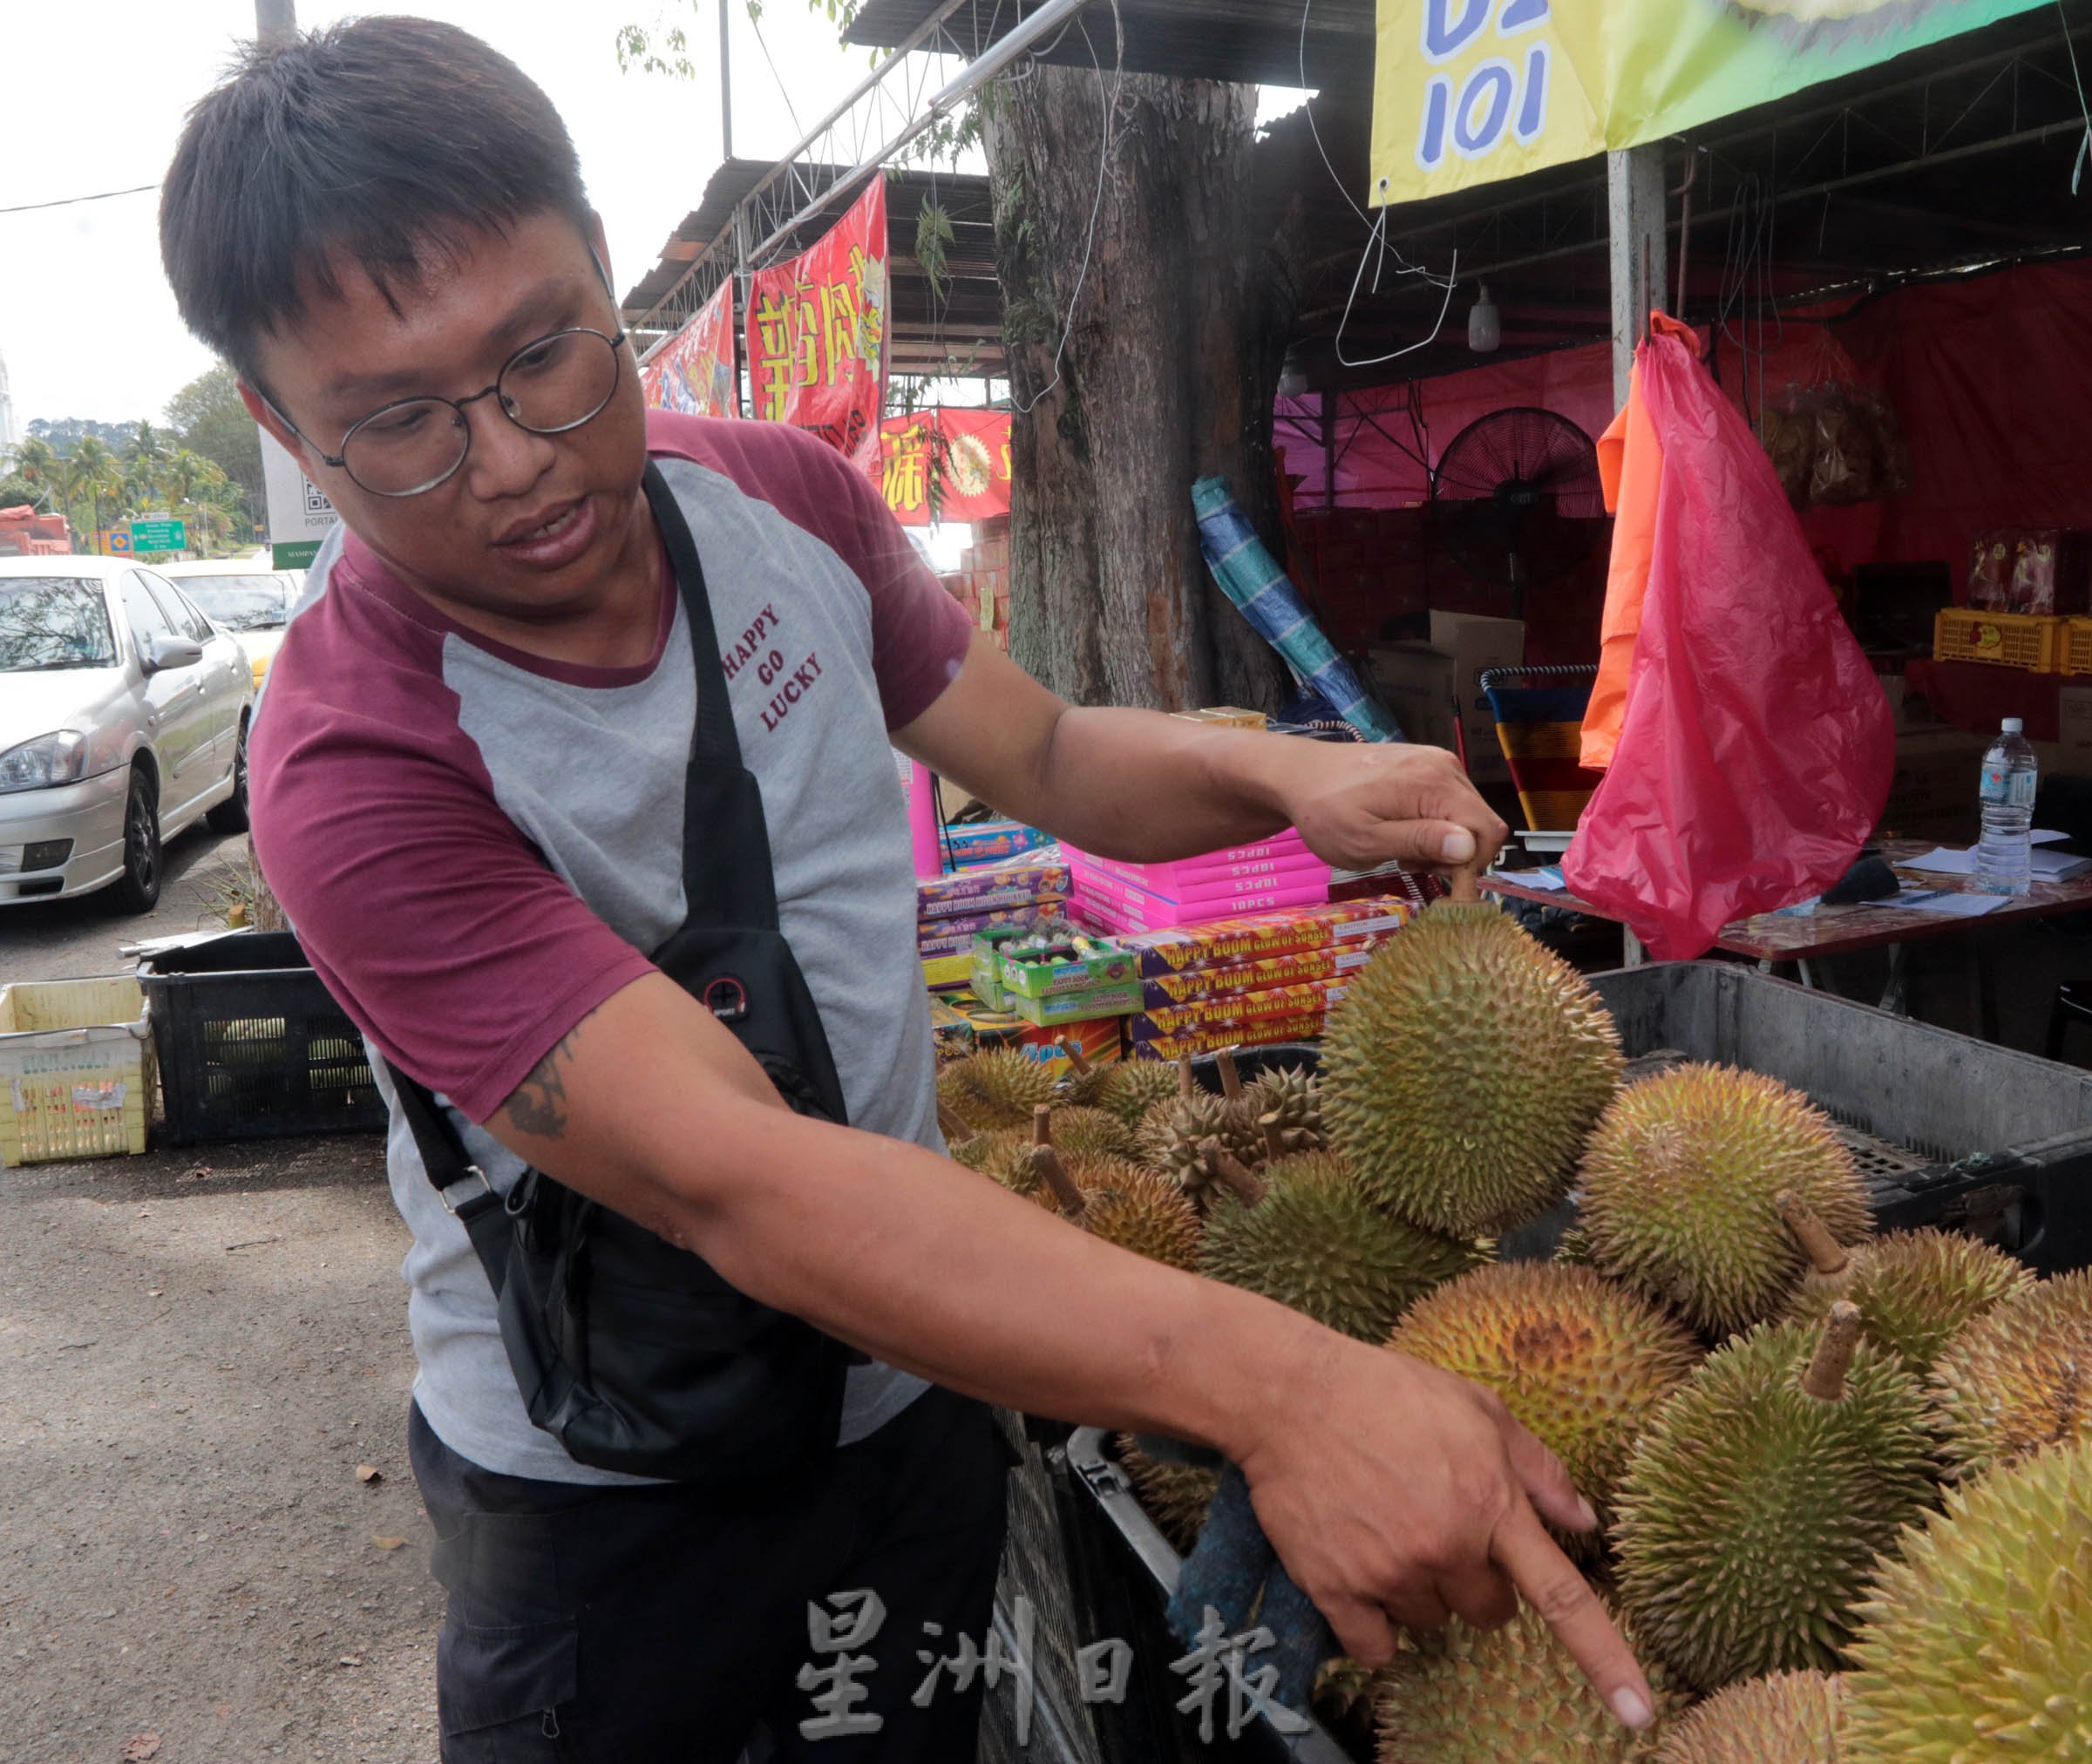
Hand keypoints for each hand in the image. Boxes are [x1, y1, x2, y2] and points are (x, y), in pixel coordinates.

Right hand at [1231, 1334, 1655, 1730]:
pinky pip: (1375, 1646)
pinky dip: (1373, 1623)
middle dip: (1474, 1582)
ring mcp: (1391, 1571)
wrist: (1290, 1394)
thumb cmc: (1388, 1392)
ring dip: (1418, 1590)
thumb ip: (1538, 1467)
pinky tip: (1359, 1568)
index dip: (1607, 1661)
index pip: (1563, 1598)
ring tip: (1386, 1525)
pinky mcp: (1337, 1587)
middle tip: (1438, 1528)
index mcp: (1491, 1504)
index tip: (1640, 1714)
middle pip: (1489, 1614)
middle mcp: (1447, 1546)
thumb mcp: (1478, 1408)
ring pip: (1430, 1623)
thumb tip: (1585, 1519)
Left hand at [1265, 740, 1508, 877]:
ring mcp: (1437, 762)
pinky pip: (1450, 803)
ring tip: (1400, 848)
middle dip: (1455, 854)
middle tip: (1410, 863)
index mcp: (1433, 784)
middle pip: (1482, 824)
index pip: (1488, 832)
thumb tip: (1469, 847)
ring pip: (1467, 816)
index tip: (1434, 878)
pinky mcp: (1427, 765)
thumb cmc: (1325, 813)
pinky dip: (1434, 824)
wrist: (1298, 775)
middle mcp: (1444, 766)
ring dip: (1442, 842)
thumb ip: (1419, 842)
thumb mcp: (1366, 841)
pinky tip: (1402, 830)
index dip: (1471, 864)